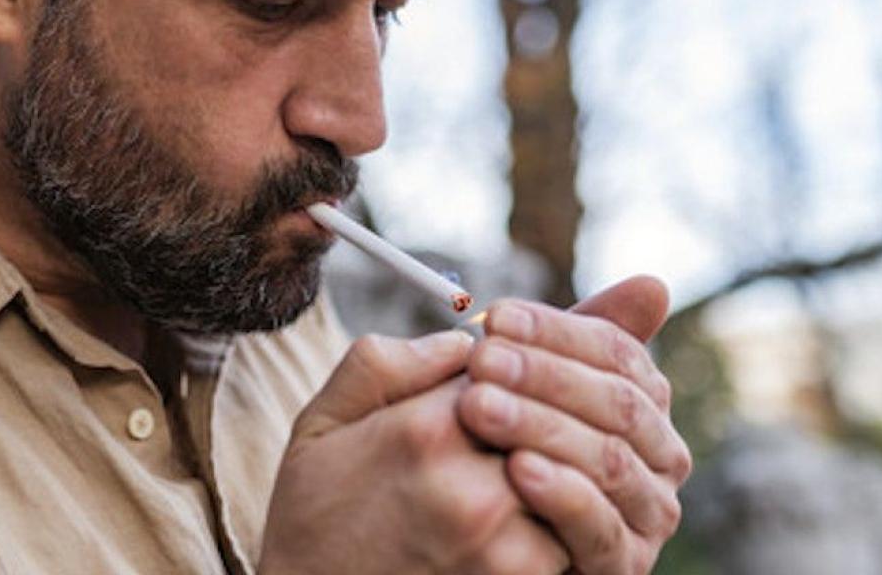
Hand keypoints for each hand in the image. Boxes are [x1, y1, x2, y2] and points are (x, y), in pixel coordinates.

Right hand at [260, 330, 570, 574]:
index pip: (509, 371)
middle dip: (530, 425)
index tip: (485, 395)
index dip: (501, 378)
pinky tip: (513, 529)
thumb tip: (461, 341)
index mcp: (425, 428)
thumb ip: (384, 363)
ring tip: (512, 481)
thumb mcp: (322, 423)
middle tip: (502, 441)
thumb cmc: (315, 517)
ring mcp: (497, 540)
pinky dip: (551, 530)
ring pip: (567, 478)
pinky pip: (566, 539)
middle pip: (546, 423)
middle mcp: (468, 483)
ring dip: (550, 475)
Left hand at [456, 276, 691, 574]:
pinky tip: (516, 469)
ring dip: (542, 427)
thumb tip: (654, 285)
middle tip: (481, 359)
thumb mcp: (528, 392)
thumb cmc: (501, 453)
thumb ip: (573, 341)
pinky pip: (599, 526)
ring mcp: (647, 515)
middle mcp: (661, 457)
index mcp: (644, 404)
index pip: (617, 352)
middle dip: (545, 376)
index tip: (494, 317)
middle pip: (617, 403)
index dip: (557, 331)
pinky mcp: (622, 566)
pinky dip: (561, 493)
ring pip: (608, 460)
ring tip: (480, 407)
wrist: (472, 543)